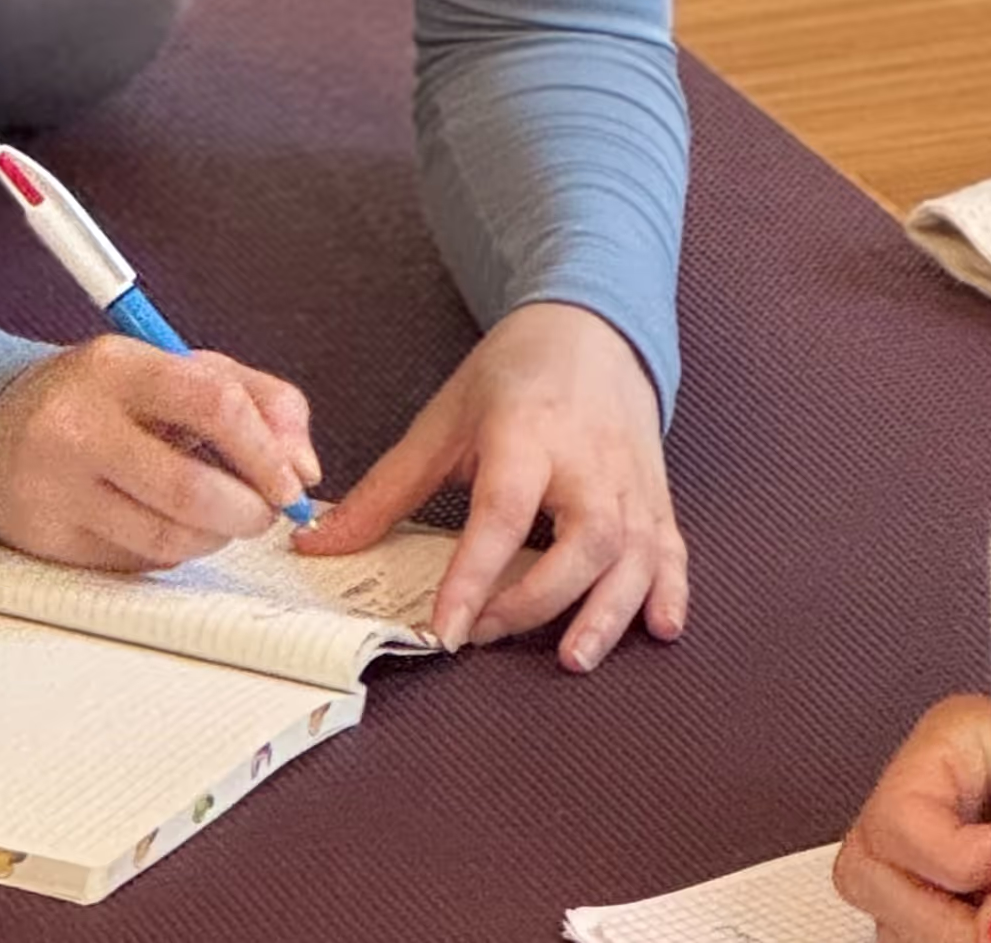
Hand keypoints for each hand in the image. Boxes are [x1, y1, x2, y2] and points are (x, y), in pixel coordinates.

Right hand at [0, 336, 320, 571]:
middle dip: (248, 511)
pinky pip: (139, 561)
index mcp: (116, 367)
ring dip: (214, 537)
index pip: (214, 404)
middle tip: (262, 511)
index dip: (267, 452)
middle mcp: (77, 425)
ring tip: (213, 516)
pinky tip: (156, 521)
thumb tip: (302, 467)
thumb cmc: (103, 400)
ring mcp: (56, 487)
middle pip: (192, 489)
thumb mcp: (176, 371)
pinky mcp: (50, 540)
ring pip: (169, 538)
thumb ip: (258, 399)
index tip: (290, 481)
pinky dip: (170, 550)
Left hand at [296, 301, 683, 670]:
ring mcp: (631, 483)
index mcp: (527, 436)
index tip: (447, 628)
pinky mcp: (657, 498)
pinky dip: (671, 592)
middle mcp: (588, 463)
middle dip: (539, 599)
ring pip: (636, 554)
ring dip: (609, 611)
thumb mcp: (441, 424)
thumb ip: (385, 491)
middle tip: (489, 637)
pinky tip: (661, 630)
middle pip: (584, 540)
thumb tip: (318, 542)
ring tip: (574, 659)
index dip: (475, 575)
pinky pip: (672, 550)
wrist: (589, 331)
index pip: (502, 513)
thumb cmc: (512, 378)